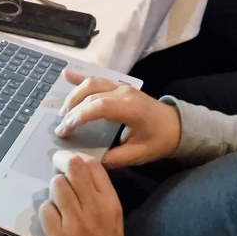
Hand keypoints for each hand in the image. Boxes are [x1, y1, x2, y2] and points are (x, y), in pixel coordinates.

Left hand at [42, 151, 132, 235]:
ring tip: (59, 200)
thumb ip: (99, 194)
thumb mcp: (115, 218)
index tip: (70, 161)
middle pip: (73, 168)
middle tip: (58, 167)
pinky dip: (47, 212)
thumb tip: (80, 170)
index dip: (78, 158)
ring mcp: (75, 223)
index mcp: (111, 203)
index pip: (93, 165)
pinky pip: (45, 209)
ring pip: (56, 185)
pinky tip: (54, 220)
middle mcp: (94, 209)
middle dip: (62, 164)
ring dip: (55, 190)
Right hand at [55, 70, 181, 167]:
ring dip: (74, 95)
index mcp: (131, 109)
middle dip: (72, 109)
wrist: (176, 125)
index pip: (99, 106)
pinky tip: (66, 75)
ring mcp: (121, 86)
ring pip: (92, 83)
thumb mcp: (140, 154)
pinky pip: (97, 78)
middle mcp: (124, 92)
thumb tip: (90, 160)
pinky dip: (80, 77)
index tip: (65, 130)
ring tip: (62, 112)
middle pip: (92, 93)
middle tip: (61, 127)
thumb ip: (116, 158)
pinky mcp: (119, 86)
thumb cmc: (159, 140)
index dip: (79, 116)